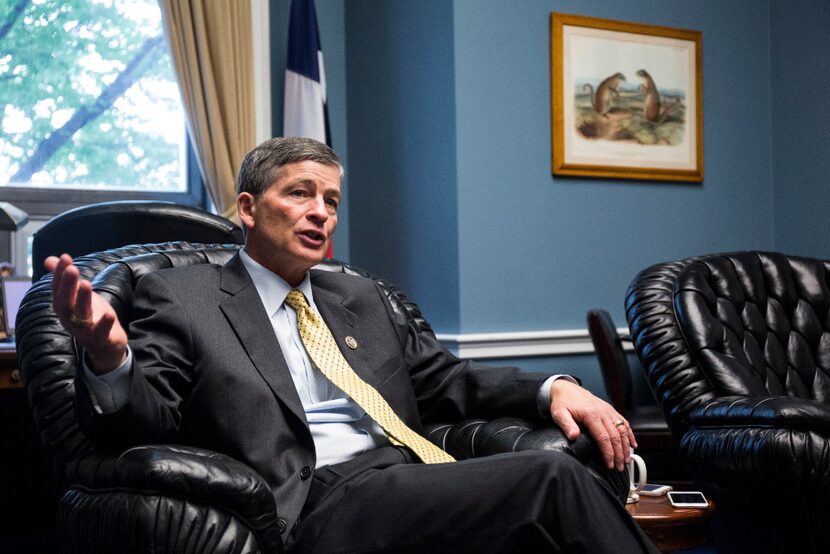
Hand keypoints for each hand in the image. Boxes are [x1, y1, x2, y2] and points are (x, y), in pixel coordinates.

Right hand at [45, 254, 127, 372]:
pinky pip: (100, 334)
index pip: (58, 289)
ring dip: (82, 300)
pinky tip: (109, 314)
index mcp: (64, 307)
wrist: (106, 344)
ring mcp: (83, 331)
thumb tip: (49, 259)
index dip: (60, 274)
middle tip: (72, 269)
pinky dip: (103, 325)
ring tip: (86, 283)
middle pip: (65, 302)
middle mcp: (70, 319)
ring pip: (80, 316)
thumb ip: (65, 279)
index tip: (65, 257)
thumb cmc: (90, 316)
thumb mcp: (78, 295)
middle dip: (68, 286)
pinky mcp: (99, 340)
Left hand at [548, 379, 636, 470]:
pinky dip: (630, 434)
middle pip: (615, 436)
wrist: (567, 388)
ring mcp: (608, 411)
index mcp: (591, 415)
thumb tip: (573, 437)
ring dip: (626, 446)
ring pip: (622, 430)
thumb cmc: (563, 402)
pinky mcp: (610, 410)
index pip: (604, 437)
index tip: (609, 464)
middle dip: (619, 454)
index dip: (608, 453)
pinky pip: (623, 422)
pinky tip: (633, 444)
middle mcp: (603, 413)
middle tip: (619, 467)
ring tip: (626, 460)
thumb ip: (566, 425)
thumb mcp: (559, 413)